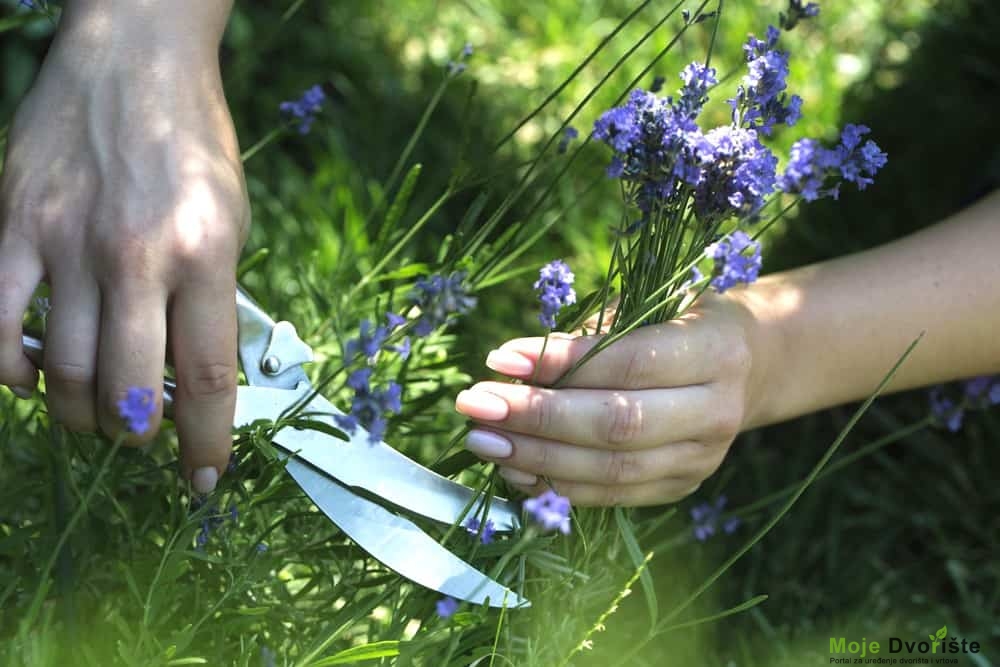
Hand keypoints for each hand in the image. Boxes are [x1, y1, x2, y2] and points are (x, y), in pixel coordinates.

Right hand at [0, 3, 247, 492]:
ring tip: (99, 412)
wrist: (134, 60)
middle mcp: (136, 254)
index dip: (208, 443)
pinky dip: (11, 372)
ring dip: (83, 413)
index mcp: (205, 253)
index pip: (208, 378)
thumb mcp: (233, 222)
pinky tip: (32, 379)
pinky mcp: (11, 226)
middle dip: (140, 436)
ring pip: (66, 372)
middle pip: (131, 392)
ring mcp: (65, 241)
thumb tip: (197, 381)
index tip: (206, 479)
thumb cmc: (194, 146)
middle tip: (143, 436)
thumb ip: (212, 300)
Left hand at [455, 292, 766, 505]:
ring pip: (611, 469)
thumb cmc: (680, 321)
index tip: (499, 359)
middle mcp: (716, 410)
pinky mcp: (680, 487)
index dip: (561, 364)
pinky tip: (513, 467)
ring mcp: (700, 458)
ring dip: (537, 457)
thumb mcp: (651, 305)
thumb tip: (512, 366)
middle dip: (538, 417)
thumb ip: (592, 334)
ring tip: (482, 440)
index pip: (630, 362)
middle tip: (475, 405)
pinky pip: (611, 495)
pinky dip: (556, 485)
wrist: (748, 367)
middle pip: (618, 423)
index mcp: (715, 349)